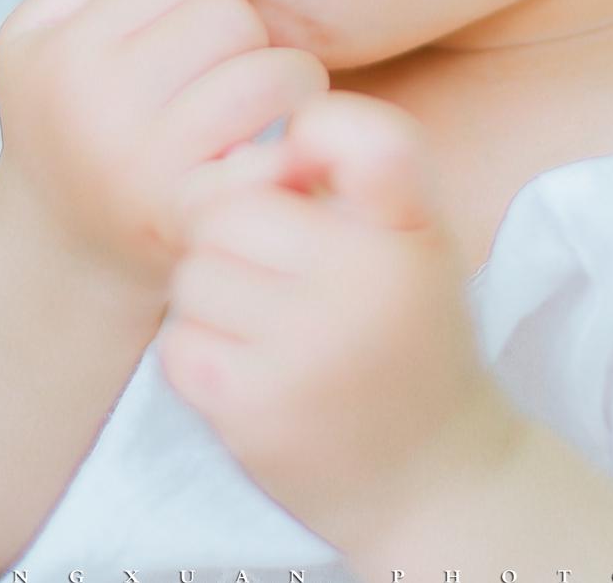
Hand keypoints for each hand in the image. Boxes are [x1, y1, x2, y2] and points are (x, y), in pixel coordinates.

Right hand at [0, 0, 328, 307]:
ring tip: (257, 102)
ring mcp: (154, 166)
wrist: (66, 258)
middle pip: (234, 13)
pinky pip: (289, 139)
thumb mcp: (33, 43)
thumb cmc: (71, 125)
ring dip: (283, 79)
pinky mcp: (205, 212)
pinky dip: (297, 133)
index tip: (190, 31)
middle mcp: (100, 108)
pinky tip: (274, 142)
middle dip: (242, 32)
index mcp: (63, 53)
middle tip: (225, 67)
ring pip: (276, 70)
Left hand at [157, 88, 526, 554]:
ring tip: (263, 327)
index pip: (371, 138)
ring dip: (211, 296)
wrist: (433, 481)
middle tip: (270, 270)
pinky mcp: (256, 411)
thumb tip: (233, 159)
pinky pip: (179, 342)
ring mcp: (308, 350)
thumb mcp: (413, 238)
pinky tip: (246, 372)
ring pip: (195, 274)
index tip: (309, 166)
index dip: (321, 133)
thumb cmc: (405, 335)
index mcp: (412, 230)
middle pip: (232, 209)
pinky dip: (198, 353)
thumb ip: (346, 171)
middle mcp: (367, 282)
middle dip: (232, 234)